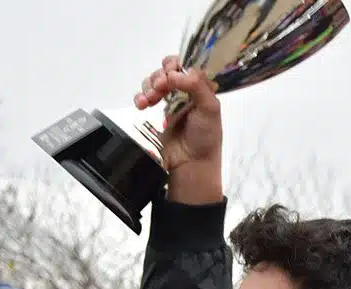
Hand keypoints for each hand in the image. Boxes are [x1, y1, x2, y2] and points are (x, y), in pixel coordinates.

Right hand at [134, 55, 221, 173]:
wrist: (190, 162)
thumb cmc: (205, 136)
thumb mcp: (210, 108)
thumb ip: (196, 86)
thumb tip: (174, 74)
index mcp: (202, 86)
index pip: (187, 64)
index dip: (176, 65)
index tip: (171, 74)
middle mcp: (186, 90)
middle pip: (167, 69)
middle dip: (160, 75)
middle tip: (160, 88)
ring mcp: (171, 99)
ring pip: (154, 80)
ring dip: (149, 85)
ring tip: (150, 100)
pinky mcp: (157, 110)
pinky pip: (145, 95)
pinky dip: (140, 96)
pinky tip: (141, 105)